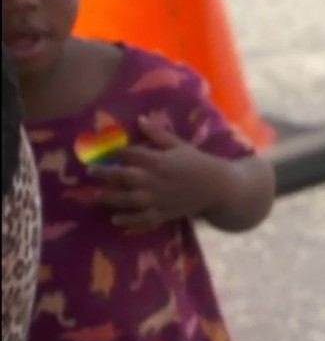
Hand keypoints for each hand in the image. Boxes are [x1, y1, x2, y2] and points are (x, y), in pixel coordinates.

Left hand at [90, 116, 229, 229]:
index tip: (100, 150)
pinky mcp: (164, 213)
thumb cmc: (199, 164)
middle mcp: (154, 180)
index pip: (129, 154)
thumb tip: (140, 119)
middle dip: (104, 174)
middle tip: (89, 172)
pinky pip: (143, 219)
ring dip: (110, 197)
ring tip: (96, 196)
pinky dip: (129, 220)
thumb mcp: (180, 145)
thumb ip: (158, 135)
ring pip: (128, 199)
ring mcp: (158, 199)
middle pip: (123, 176)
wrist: (219, 188)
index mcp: (158, 161)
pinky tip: (116, 220)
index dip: (113, 152)